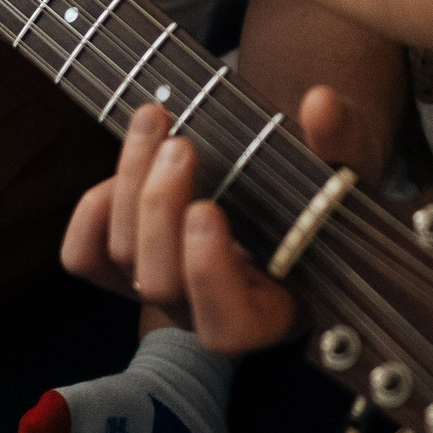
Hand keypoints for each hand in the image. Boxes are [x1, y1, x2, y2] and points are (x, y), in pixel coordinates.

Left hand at [63, 87, 371, 354]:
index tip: (208, 210)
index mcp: (270, 309)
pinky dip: (91, 215)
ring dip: (132, 186)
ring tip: (156, 122)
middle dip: (162, 208)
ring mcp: (163, 288)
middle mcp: (208, 309)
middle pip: (160, 283)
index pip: (226, 328)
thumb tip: (319, 105)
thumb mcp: (347, 163)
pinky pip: (85, 259)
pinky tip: (118, 169)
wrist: (288, 184)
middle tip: (183, 144)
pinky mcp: (126, 262)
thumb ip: (341, 139)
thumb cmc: (324, 187)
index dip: (207, 275)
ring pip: (122, 259)